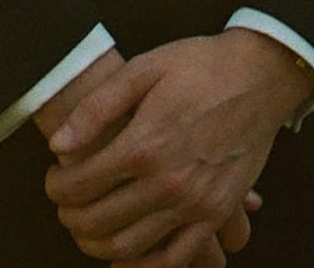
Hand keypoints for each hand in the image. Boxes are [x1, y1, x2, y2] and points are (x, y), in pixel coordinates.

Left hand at [43, 29, 309, 264]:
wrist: (260, 75)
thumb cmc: (200, 66)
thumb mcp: (144, 68)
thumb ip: (97, 108)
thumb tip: (59, 144)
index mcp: (144, 144)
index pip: (81, 184)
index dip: (57, 187)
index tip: (54, 180)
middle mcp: (167, 182)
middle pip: (99, 221)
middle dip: (70, 217)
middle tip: (64, 206)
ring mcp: (194, 204)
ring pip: (129, 247)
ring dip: (97, 244)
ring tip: (87, 228)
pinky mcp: (216, 214)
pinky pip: (175, 259)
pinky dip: (144, 267)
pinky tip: (126, 259)